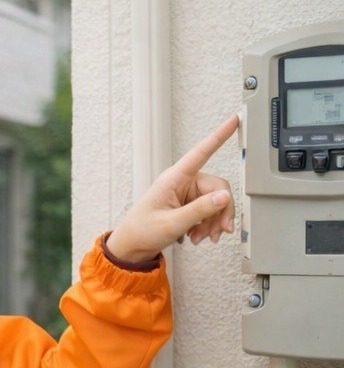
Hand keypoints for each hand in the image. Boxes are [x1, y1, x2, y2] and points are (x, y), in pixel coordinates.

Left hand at [104, 115, 238, 263]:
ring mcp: (186, 193)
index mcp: (174, 178)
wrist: (132, 246)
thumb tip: (224, 197)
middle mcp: (182, 182)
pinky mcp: (189, 204)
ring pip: (217, 202)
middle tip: (219, 232)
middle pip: (218, 188)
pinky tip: (199, 236)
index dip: (219, 136)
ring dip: (214, 221)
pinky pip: (210, 210)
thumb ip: (200, 210)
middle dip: (221, 211)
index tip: (234, 120)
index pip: (201, 152)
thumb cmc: (143, 231)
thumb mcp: (172, 223)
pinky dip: (208, 225)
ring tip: (202, 238)